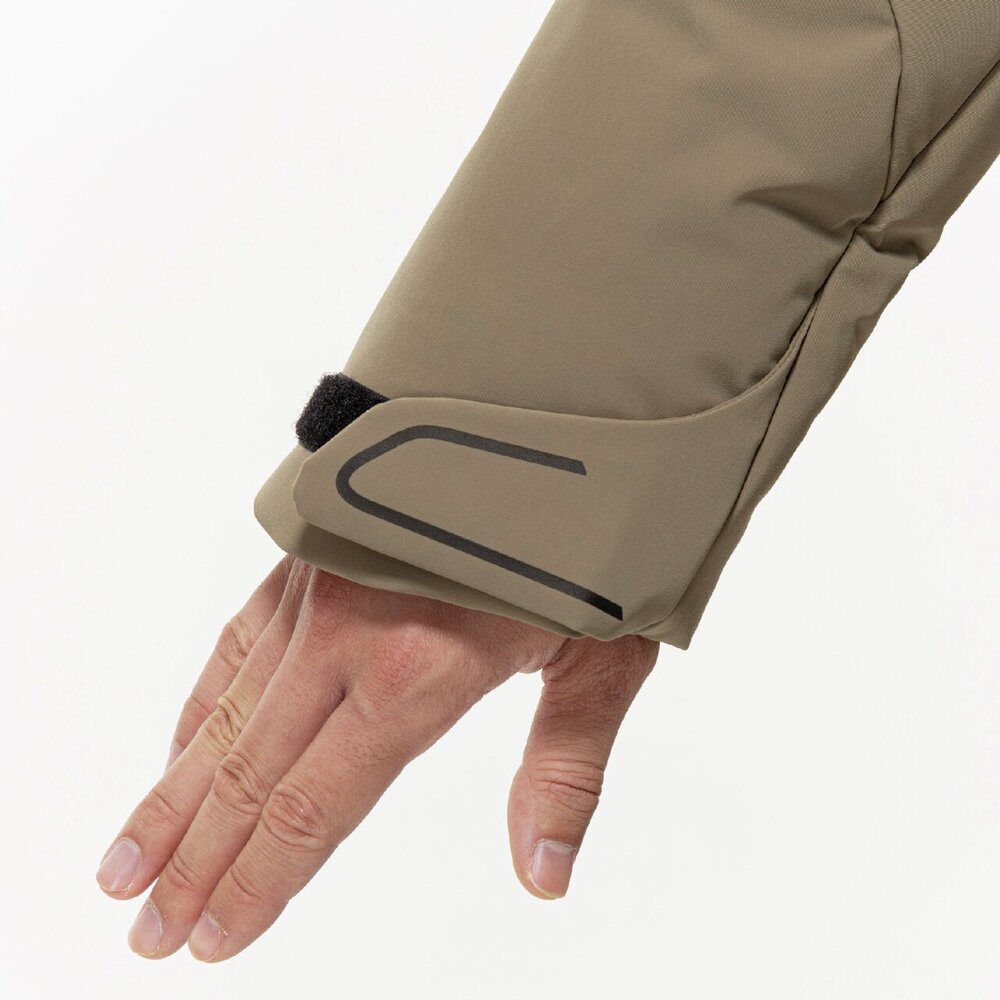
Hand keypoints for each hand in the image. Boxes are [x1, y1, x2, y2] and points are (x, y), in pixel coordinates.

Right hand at [95, 556, 656, 961]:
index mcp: (418, 670)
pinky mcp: (310, 554)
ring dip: (171, 793)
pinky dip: (202, 703)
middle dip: (193, 862)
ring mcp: (317, 588)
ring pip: (225, 710)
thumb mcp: (602, 652)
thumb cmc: (586, 523)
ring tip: (122, 865)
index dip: (255, 885)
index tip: (206, 942)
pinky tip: (180, 745)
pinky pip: (237, 640)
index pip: (311, 808)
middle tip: (143, 930)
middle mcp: (346, 633)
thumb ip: (565, 768)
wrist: (541, 399)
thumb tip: (543, 878)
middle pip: (249, 773)